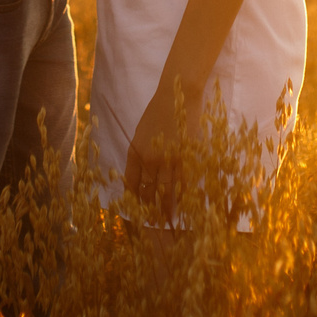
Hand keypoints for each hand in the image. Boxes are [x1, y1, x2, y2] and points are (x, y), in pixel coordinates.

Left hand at [123, 78, 190, 220]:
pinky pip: (184, 182)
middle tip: (153, 223)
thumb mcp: (140, 132)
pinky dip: (184, 195)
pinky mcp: (186, 156)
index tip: (137, 210)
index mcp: (135, 152)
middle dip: (150, 209)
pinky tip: (185, 205)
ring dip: (167, 208)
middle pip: (148, 191)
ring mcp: (169, 159)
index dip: (133, 199)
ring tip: (168, 221)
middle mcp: (149, 159)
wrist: (177, 94)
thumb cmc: (158, 110)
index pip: (131, 183)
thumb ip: (139, 153)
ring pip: (167, 191)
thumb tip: (142, 174)